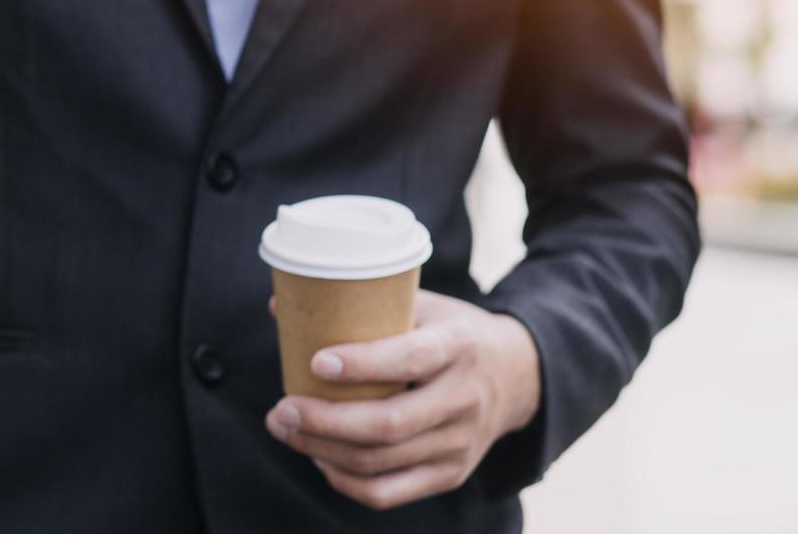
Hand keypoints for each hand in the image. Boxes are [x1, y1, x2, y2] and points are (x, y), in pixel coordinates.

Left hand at [264, 290, 540, 510]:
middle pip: (389, 425)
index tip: (315, 361)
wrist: (518, 375)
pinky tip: (319, 459)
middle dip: (324, 422)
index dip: (363, 364)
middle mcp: (464, 399)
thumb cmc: (451, 332)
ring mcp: (460, 444)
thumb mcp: (423, 305)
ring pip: (380, 462)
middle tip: (281, 409)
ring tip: (285, 429)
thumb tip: (280, 304)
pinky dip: (344, 481)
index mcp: (458, 346)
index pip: (411, 360)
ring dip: (322, 451)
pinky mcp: (450, 474)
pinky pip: (387, 493)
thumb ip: (361, 303)